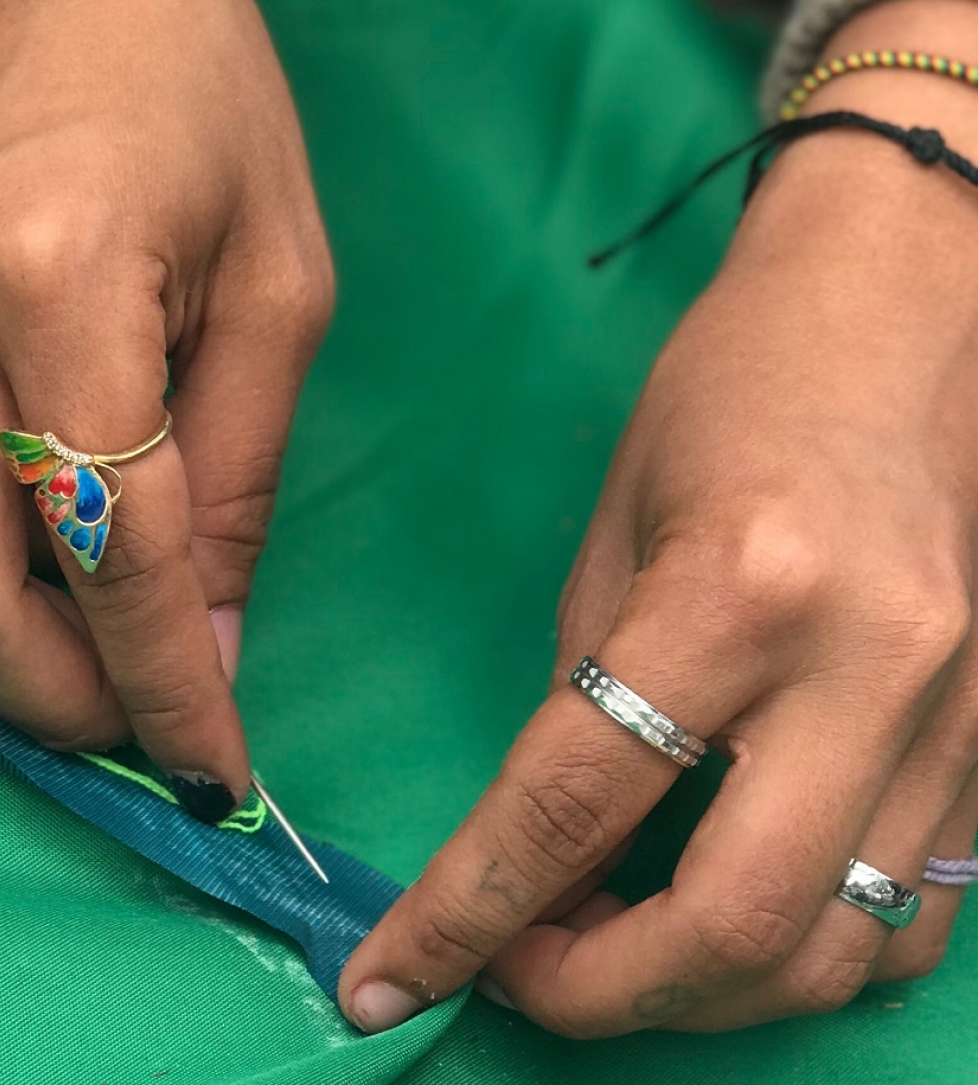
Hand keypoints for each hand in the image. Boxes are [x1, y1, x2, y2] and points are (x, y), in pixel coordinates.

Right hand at [0, 0, 331, 818]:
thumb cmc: (197, 84)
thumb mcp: (278, 272)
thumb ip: (239, 469)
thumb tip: (213, 640)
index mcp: (63, 281)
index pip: (113, 546)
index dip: (167, 684)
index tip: (215, 770)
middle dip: (48, 701)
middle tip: (139, 723)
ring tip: (92, 660)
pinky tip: (34, 566)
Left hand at [340, 0, 977, 1034]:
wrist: (914, 311)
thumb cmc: (734, 395)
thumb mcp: (615, 532)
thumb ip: (583, 701)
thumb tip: (543, 854)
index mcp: (739, 593)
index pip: (577, 801)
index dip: (467, 912)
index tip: (387, 978)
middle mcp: (868, 672)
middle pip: (732, 925)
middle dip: (597, 993)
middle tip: (514, 976)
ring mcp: (958, 720)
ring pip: (836, 952)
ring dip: (701, 995)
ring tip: (606, 952)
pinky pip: (915, 917)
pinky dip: (809, 954)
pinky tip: (730, 922)